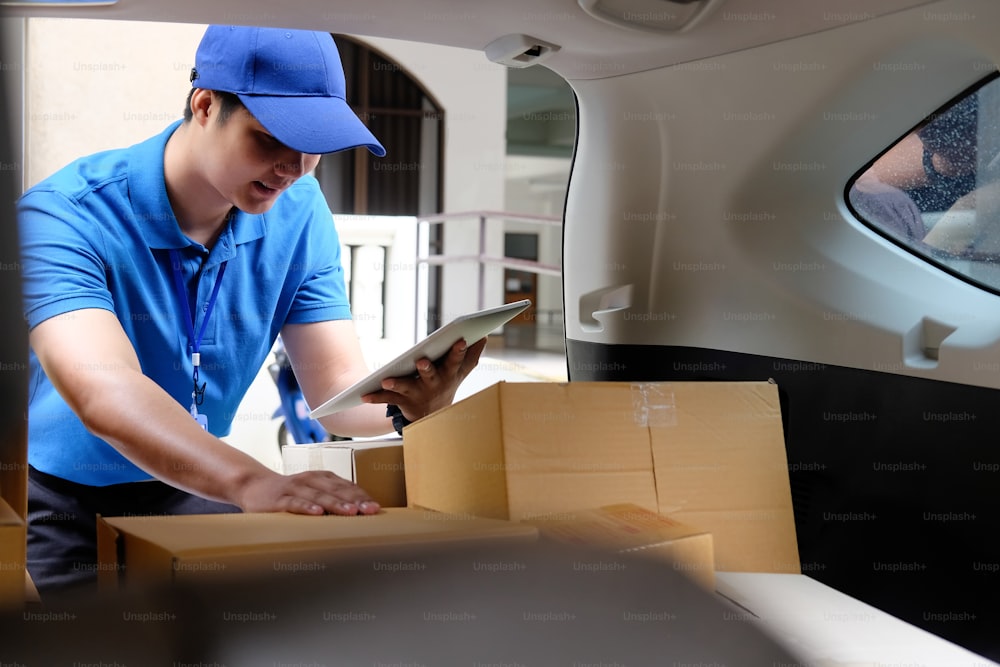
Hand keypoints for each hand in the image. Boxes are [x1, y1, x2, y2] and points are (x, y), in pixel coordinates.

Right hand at [237, 469, 380, 515]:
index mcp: (322, 477)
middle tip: (370, 510)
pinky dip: (306, 507)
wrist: (254, 486)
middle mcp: (310, 479)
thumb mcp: (312, 491)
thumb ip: (331, 498)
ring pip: (318, 496)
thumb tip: (357, 515)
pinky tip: (317, 513)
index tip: (376, 507)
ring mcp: (295, 488)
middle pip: (336, 490)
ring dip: (336, 504)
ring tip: (351, 512)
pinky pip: (295, 503)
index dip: (362, 496)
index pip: (346, 486)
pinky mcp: (279, 499)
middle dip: (355, 500)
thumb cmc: (290, 492)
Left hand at [361, 337, 486, 420]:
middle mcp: (435, 385)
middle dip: (427, 368)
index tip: (461, 339)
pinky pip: (387, 399)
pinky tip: (364, 395)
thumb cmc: (446, 386)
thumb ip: (472, 355)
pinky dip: (375, 397)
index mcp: (449, 374)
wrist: (432, 418)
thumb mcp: (461, 373)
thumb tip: (485, 336)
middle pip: (431, 374)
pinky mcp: (403, 402)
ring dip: (397, 383)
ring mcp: (418, 394)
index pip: (456, 360)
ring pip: (407, 387)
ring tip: (386, 379)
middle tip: (422, 361)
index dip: (459, 350)